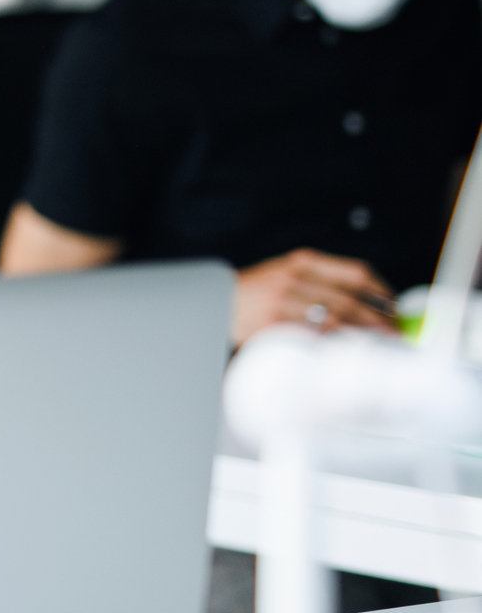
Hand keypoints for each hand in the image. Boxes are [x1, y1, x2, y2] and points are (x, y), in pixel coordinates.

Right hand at [232, 248, 396, 345]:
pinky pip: (312, 336)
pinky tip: (346, 351)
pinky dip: (334, 344)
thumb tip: (367, 301)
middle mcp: (294, 277)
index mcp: (302, 261)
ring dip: (362, 335)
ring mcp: (282, 301)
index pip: (356, 273)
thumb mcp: (286, 272)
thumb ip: (320, 280)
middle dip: (379, 320)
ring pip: (336, 319)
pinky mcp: (272, 323)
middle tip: (395, 334)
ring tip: (378, 346)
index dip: (383, 292)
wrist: (216, 303)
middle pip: (351, 299)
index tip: (396, 307)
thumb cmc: (255, 292)